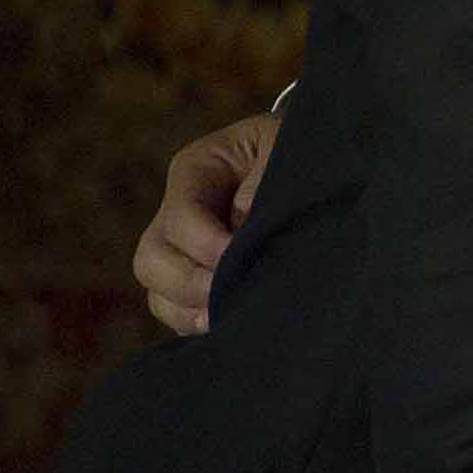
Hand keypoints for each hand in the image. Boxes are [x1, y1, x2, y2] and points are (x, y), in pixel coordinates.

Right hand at [135, 110, 281, 335]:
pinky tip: (231, 325)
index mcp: (196, 171)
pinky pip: (179, 312)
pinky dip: (197, 323)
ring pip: (158, 292)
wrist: (321, 159)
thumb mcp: (285, 147)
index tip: (242, 257)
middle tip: (228, 295)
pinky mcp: (199, 278)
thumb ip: (265, 181)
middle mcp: (179, 213)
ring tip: (228, 317)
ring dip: (189, 310)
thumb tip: (243, 224)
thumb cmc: (299, 149)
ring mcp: (183, 249)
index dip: (206, 244)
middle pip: (151, 259)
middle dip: (187, 283)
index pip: (181, 218)